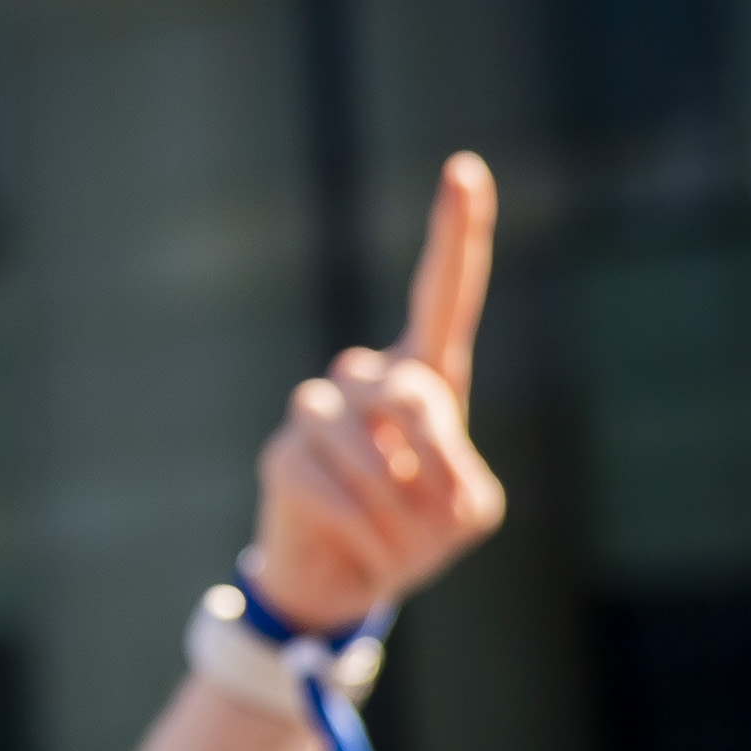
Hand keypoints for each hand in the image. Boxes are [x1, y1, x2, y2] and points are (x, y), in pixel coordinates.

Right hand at [244, 153, 506, 633]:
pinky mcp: (284, 455)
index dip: (456, 236)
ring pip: (372, 453)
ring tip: (406, 552)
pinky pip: (337, 489)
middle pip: (415, 397)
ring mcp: (316, 410)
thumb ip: (461, 486)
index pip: (443, 297)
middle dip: (437, 468)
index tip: (466, 169)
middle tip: (444, 523)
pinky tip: (373, 558)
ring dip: (403, 518)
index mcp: (423, 376)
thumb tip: (416, 471)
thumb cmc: (415, 533)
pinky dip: (371, 536)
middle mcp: (364, 376)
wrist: (344, 581)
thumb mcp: (465, 514)